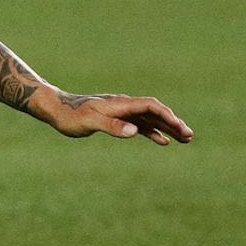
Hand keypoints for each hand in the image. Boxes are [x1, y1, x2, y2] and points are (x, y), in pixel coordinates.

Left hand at [37, 91, 193, 145]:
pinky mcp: (117, 119)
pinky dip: (153, 132)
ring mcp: (122, 112)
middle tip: (189, 136)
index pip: (150, 106)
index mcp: (120, 104)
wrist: (56, 109)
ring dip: (167, 127)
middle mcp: (124, 105)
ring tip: (185, 139)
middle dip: (173, 122)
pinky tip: (162, 141)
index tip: (179, 128)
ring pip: (150, 118)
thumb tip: (134, 131)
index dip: (166, 116)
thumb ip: (112, 126)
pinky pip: (140, 124)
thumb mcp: (90, 122)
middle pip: (155, 111)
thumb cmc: (70, 116)